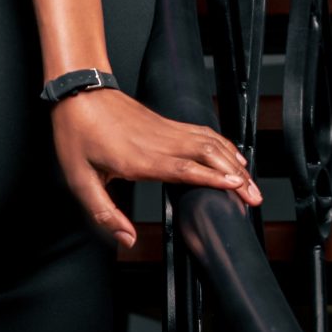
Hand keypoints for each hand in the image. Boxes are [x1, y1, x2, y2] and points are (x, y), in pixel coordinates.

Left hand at [49, 86, 261, 246]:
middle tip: (254, 197)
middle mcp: (159, 142)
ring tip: (251, 182)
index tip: (236, 188)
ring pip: (210, 142)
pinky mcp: (167, 123)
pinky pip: (202, 132)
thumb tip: (127, 239)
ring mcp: (165, 130)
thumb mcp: (79, 180)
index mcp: (139, 159)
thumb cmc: (77, 133)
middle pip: (208, 156)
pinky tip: (233, 155)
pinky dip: (223, 144)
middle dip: (236, 177)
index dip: (213, 178)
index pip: (185, 169)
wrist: (78, 91)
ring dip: (234, 161)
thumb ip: (104, 213)